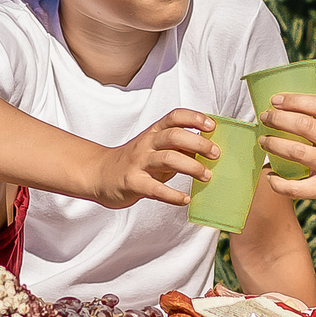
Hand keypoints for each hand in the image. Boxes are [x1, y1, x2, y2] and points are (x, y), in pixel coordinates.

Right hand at [87, 109, 219, 208]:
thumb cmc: (135, 162)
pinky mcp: (133, 182)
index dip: (194, 118)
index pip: (174, 117)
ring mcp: (138, 163)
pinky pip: (155, 188)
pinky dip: (173, 195)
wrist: (100, 175)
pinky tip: (185, 199)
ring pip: (167, 159)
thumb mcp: (156, 149)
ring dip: (191, 167)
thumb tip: (208, 149)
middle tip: (215, 154)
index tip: (211, 126)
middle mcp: (146, 144)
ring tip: (206, 176)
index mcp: (154, 133)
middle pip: (174, 136)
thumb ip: (178, 148)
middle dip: (198, 143)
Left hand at [261, 95, 315, 222]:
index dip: (294, 100)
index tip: (276, 100)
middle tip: (265, 118)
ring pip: (296, 152)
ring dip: (274, 145)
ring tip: (263, 142)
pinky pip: (297, 187)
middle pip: (303, 125)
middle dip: (278, 119)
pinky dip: (279, 183)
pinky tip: (272, 178)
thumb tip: (301, 111)